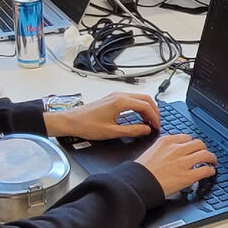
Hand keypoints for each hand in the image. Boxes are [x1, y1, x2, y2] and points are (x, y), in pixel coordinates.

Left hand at [41, 93, 159, 140]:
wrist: (71, 121)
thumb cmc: (87, 125)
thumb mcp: (112, 132)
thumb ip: (132, 130)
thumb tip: (146, 129)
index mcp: (121, 102)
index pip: (146, 106)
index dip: (154, 117)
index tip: (157, 126)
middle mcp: (119, 96)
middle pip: (145, 99)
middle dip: (154, 111)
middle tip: (156, 124)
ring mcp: (115, 96)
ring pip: (139, 98)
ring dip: (147, 109)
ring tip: (149, 122)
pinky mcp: (112, 99)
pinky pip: (132, 100)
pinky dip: (139, 108)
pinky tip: (139, 117)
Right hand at [135, 134, 217, 196]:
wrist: (137, 182)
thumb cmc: (140, 170)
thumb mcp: (150, 151)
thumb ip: (163, 149)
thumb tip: (170, 153)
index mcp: (167, 141)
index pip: (186, 137)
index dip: (191, 143)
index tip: (192, 147)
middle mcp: (177, 149)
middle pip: (198, 144)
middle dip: (203, 148)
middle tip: (204, 153)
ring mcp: (183, 162)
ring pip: (205, 154)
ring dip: (211, 158)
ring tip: (212, 161)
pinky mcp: (187, 176)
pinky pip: (205, 170)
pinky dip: (210, 170)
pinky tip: (211, 171)